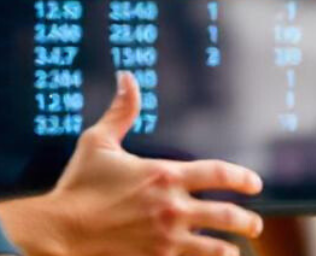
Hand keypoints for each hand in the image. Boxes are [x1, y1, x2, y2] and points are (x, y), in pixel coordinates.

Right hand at [0, 71, 264, 255]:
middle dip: (246, 220)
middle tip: (255, 223)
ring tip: (236, 248)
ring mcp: (165, 238)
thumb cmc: (78, 185)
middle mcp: (171, 208)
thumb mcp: (98, 141)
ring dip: (229, 247)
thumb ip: (120, 111)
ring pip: (213, 246)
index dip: (241, 178)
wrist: (61, 230)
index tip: (254, 183)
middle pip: (225, 215)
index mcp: (164, 175)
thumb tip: (127, 77)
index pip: (217, 174)